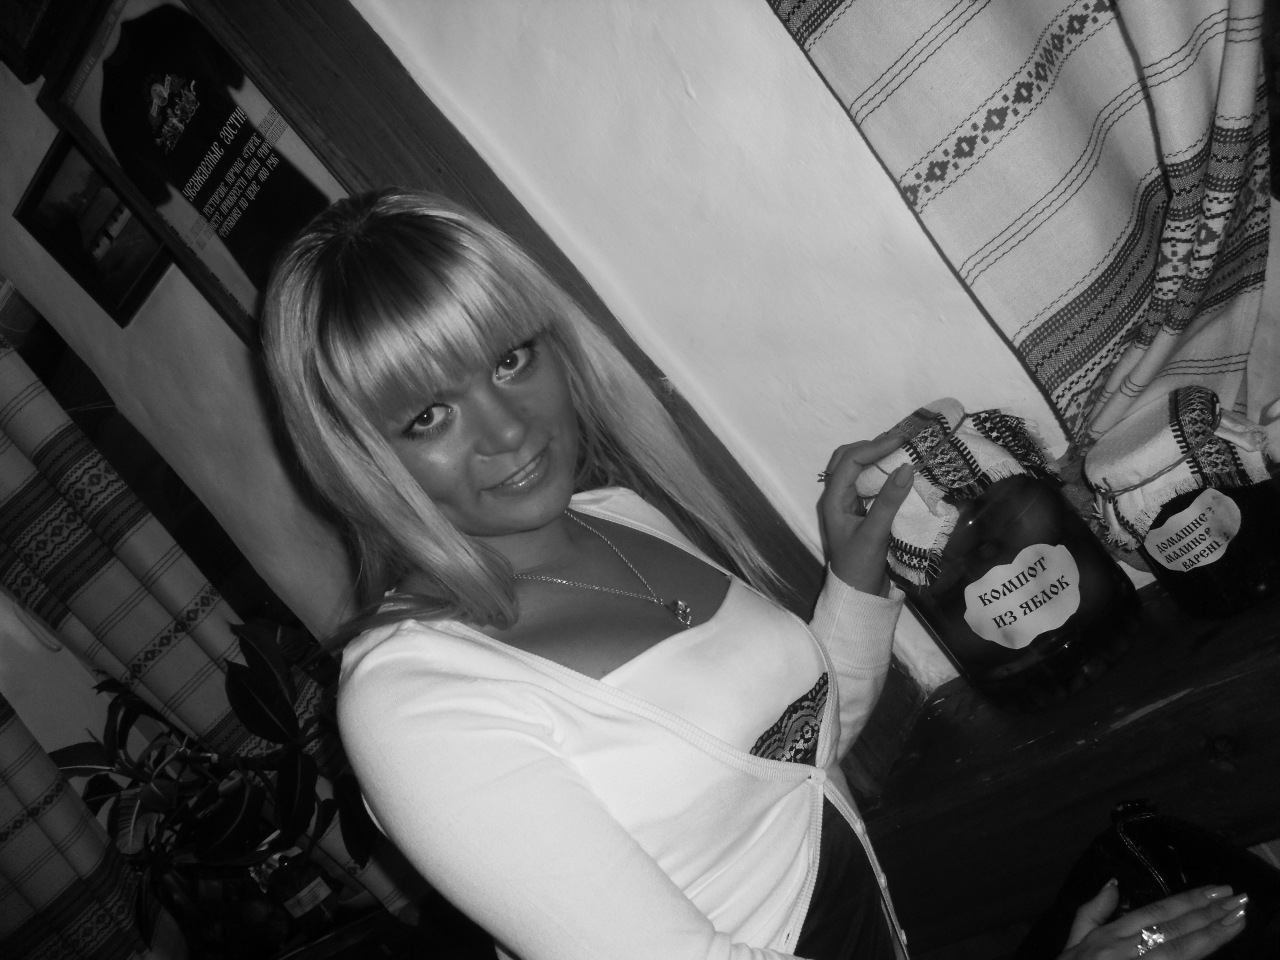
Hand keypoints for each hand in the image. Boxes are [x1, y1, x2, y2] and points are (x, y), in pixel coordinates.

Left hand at [818, 434, 913, 594]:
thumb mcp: (876, 533)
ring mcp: (847, 504)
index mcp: (833, 500)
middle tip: (900, 442)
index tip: (900, 441)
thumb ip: (889, 501)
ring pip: (857, 469)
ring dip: (876, 457)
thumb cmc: (860, 567)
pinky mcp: (860, 511)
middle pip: (847, 459)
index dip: (873, 447)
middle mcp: (837, 497)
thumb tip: (906, 468)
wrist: (858, 595)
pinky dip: (882, 473)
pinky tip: (899, 473)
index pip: (849, 461)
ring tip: (902, 451)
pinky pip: (867, 483)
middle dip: (872, 446)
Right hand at [1056, 881, 1246, 959]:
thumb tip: (1113, 883)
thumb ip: (1092, 911)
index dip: (1188, 900)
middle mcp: (1123, 949)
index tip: (1217, 890)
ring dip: (1211, 936)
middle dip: (1208, 914)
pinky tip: (1214, 949)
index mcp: (1109, 935)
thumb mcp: (1074, 941)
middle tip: (1238, 900)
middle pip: (1173, 929)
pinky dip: (1194, 958)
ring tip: (1237, 921)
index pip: (1156, 912)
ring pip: (1180, 951)